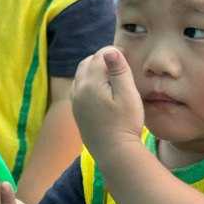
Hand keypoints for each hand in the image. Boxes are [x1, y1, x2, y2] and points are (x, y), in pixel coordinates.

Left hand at [71, 46, 144, 161]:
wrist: (114, 153)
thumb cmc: (125, 124)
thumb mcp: (128, 95)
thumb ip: (119, 71)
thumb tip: (111, 51)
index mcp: (91, 82)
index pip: (99, 56)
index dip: (113, 53)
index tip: (126, 56)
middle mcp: (79, 90)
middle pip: (87, 63)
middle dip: (101, 59)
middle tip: (119, 64)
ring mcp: (76, 102)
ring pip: (80, 76)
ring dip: (93, 70)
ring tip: (110, 75)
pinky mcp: (77, 113)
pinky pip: (78, 89)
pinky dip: (87, 83)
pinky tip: (99, 90)